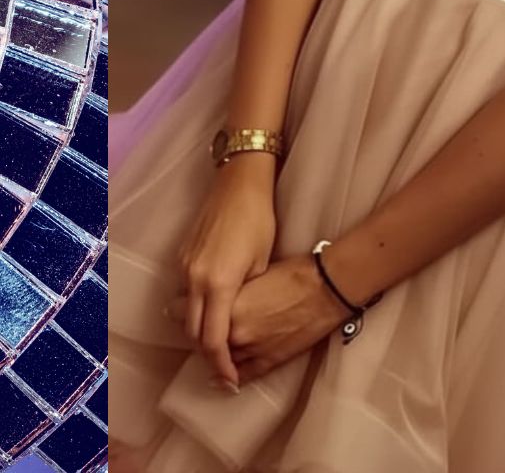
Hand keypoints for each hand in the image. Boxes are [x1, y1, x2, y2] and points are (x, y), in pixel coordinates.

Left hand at [169, 255, 347, 386]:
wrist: (328, 288)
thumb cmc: (296, 273)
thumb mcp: (255, 274)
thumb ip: (231, 290)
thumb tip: (215, 296)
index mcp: (227, 306)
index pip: (183, 312)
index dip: (179, 308)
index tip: (178, 306)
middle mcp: (233, 333)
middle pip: (199, 338)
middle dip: (198, 331)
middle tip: (197, 323)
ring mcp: (251, 351)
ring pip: (219, 358)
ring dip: (215, 353)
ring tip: (214, 346)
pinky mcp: (269, 362)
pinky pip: (241, 375)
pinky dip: (231, 376)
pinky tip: (225, 377)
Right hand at [174, 159, 276, 387]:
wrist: (239, 184)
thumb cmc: (259, 220)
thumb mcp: (262, 262)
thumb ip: (248, 294)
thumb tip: (240, 315)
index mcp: (219, 284)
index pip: (213, 340)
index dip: (221, 365)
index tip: (230, 380)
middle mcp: (195, 280)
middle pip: (193, 333)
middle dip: (207, 353)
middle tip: (224, 365)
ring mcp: (184, 268)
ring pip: (184, 314)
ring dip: (198, 331)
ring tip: (217, 341)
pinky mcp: (181, 256)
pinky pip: (183, 292)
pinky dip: (193, 308)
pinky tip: (208, 309)